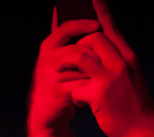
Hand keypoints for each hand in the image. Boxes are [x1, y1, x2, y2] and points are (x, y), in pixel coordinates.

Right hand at [28, 11, 100, 131]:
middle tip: (108, 58)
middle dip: (97, 53)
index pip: (66, 28)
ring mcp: (53, 75)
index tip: (98, 24)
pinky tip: (100, 87)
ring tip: (105, 73)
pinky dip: (95, 85)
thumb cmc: (56, 80)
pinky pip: (85, 83)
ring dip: (98, 70)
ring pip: (83, 66)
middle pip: (79, 48)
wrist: (46, 110)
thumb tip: (60, 8)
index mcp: (48, 46)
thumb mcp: (54, 56)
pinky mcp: (61, 92)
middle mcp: (48, 58)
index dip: (82, 25)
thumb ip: (61, 36)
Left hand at [67, 0, 153, 136]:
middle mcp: (121, 63)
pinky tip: (80, 104)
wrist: (142, 131)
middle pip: (93, 37)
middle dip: (78, 43)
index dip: (100, 12)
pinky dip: (75, 95)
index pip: (111, 28)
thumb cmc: (134, 106)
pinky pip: (77, 86)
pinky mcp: (99, 94)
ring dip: (67, 63)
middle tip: (70, 54)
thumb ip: (118, 61)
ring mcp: (110, 78)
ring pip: (81, 56)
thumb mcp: (131, 78)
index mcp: (129, 58)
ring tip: (61, 71)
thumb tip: (102, 48)